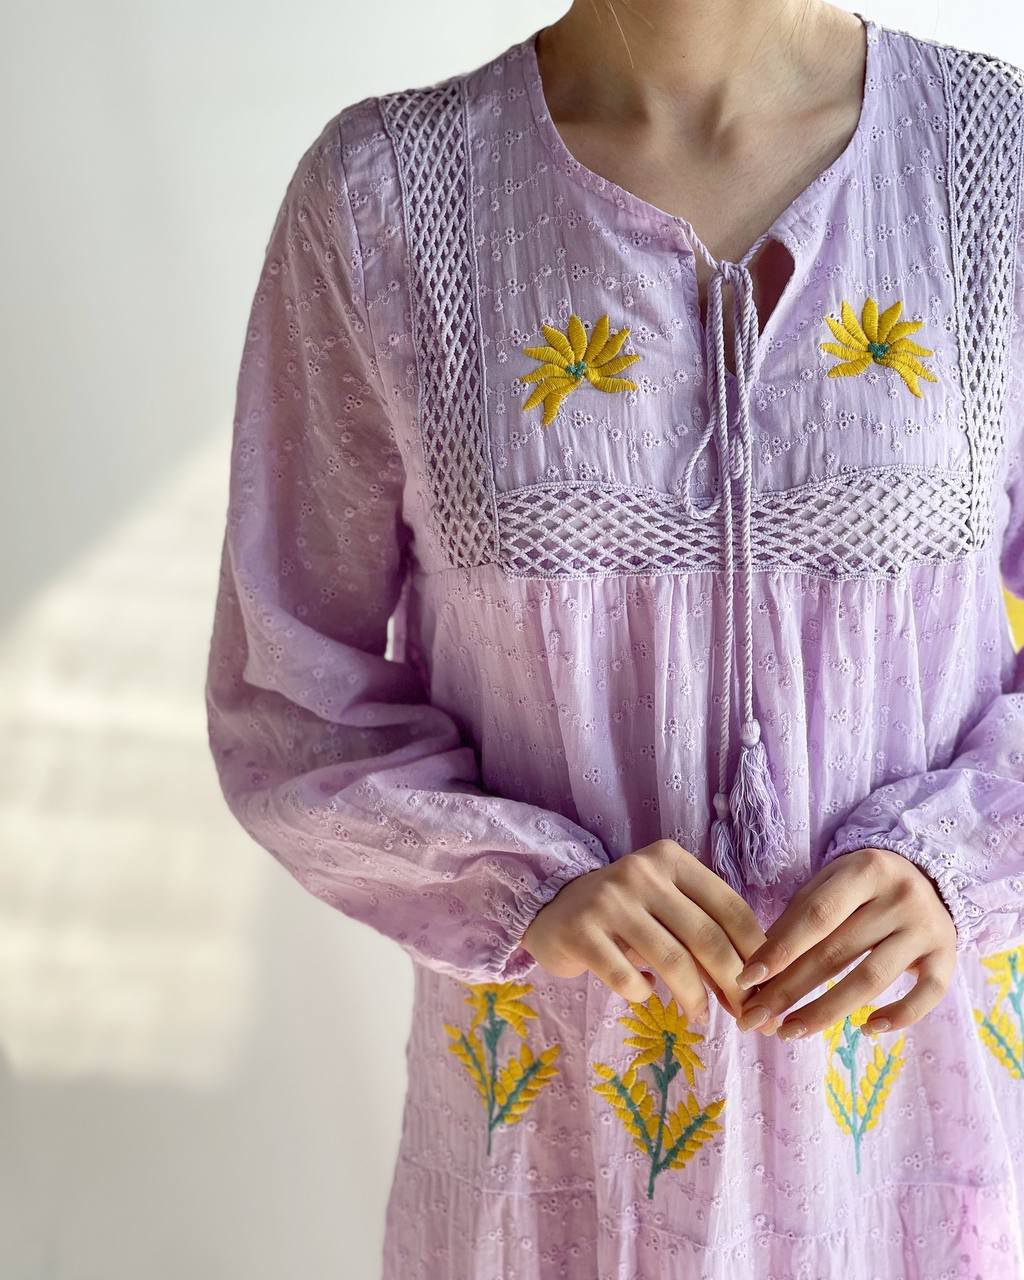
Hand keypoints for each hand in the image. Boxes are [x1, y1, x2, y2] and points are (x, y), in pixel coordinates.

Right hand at [521, 838, 773, 1025]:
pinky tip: (643, 994)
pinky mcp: (581, 931)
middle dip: (733, 984)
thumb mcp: (664, 904)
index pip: (729, 907)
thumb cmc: (624, 911)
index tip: (763, 987)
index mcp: (671, 859)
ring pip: (671, 961)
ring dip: (693, 999)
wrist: (551, 905)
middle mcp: (642, 872)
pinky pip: (626, 977)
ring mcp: (609, 900)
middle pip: (706, 937)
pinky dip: (642, 994)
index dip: (754, 952)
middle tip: (743, 1015)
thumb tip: (752, 985)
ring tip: (698, 1016)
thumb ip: (701, 930)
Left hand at [734, 847, 956, 1039]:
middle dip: (790, 990)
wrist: (927, 875)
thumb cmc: (861, 886)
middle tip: (756, 1018)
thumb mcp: (828, 885)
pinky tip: (865, 1031)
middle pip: (836, 952)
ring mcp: (927, 928)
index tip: (747, 980)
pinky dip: (898, 1017)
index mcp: (864, 871)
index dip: (780, 950)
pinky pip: (927, 995)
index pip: (815, 916)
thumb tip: (758, 971)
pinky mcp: (947, 956)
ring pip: (871, 980)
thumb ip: (797, 920)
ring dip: (826, 1012)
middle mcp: (899, 897)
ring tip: (790, 1031)